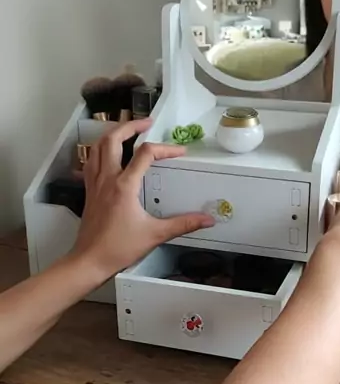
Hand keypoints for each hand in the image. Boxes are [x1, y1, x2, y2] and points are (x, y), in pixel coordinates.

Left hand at [72, 120, 214, 279]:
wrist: (90, 260)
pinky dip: (99, 150)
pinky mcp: (89, 191)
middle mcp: (107, 179)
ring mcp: (95, 183)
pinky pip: (90, 161)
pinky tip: (107, 153)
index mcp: (124, 186)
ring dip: (112, 134)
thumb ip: (183, 224)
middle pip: (113, 139)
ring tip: (127, 130)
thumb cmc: (118, 248)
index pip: (145, 154)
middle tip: (146, 123)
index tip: (179, 152)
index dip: (165, 148)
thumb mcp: (155, 235)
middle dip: (130, 126)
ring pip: (97, 147)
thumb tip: (206, 220)